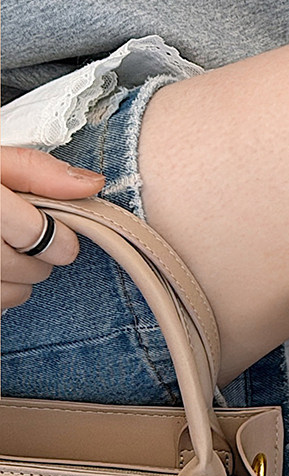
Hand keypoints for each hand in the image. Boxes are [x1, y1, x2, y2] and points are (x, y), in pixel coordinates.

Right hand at [1, 145, 103, 311]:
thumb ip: (36, 170)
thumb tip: (91, 184)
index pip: (49, 241)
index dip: (60, 237)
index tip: (51, 227)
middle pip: (35, 270)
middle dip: (37, 254)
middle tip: (13, 233)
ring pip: (19, 292)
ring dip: (17, 275)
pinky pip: (1, 305)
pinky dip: (0, 290)